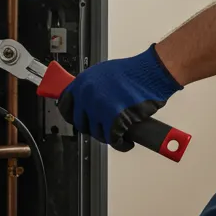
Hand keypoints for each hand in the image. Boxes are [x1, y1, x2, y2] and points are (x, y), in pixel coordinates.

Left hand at [58, 46, 181, 149]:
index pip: (65, 105)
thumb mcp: (102, 74)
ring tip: (116, 131)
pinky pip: (113, 139)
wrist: (150, 73)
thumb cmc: (133, 72)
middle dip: (93, 127)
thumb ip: (90, 88)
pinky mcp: (114, 119)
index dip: (72, 115)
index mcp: (82, 82)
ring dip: (107, 135)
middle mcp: (87, 95)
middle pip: (81, 123)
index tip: (79, 119)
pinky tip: (125, 141)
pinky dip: (120, 143)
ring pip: (96, 133)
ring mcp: (99, 108)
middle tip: (103, 126)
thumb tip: (84, 102)